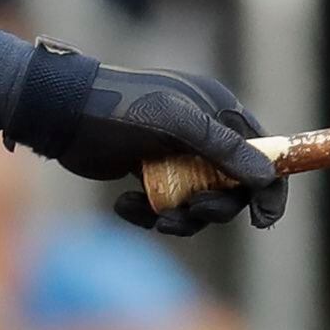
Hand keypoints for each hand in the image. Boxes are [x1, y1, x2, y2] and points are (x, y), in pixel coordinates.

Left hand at [14, 50, 285, 235]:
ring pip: (198, 203)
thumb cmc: (120, 111)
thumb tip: (266, 177)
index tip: (262, 220)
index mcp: (217, 109)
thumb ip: (222, 149)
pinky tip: (124, 203)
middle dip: (214, 207)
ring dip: (180, 218)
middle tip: (193, 213)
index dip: (269, 187)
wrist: (61, 116)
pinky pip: (166, 206)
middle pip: (232, 187)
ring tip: (155, 216)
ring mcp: (175, 154)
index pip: (264, 150)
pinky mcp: (149, 173)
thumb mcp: (177, 124)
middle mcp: (202, 132)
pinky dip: (148, 213)